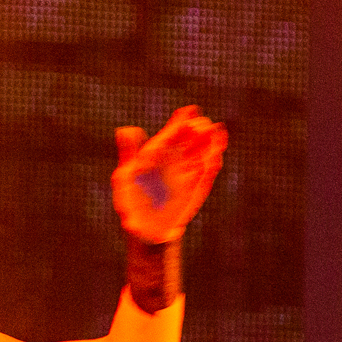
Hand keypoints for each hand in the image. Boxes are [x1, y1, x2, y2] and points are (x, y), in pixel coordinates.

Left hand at [113, 106, 227, 242]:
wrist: (145, 232)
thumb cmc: (131, 204)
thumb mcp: (125, 178)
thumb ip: (128, 154)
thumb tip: (124, 130)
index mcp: (154, 157)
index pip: (169, 135)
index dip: (179, 122)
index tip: (189, 110)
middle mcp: (172, 163)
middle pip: (188, 142)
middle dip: (196, 130)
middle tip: (202, 123)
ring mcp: (185, 176)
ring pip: (201, 155)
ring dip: (209, 143)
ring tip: (216, 131)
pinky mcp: (195, 191)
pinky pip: (206, 175)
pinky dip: (212, 165)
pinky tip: (217, 155)